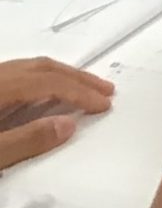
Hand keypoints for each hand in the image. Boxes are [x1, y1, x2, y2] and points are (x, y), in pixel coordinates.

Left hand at [0, 57, 114, 169]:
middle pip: (43, 68)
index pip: (49, 83)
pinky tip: (44, 93)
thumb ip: (27, 140)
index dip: (79, 92)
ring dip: (61, 76)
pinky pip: (19, 74)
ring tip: (83, 87)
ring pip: (30, 67)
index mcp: (1, 87)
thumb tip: (68, 126)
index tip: (104, 105)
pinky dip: (41, 79)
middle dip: (77, 78)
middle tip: (106, 90)